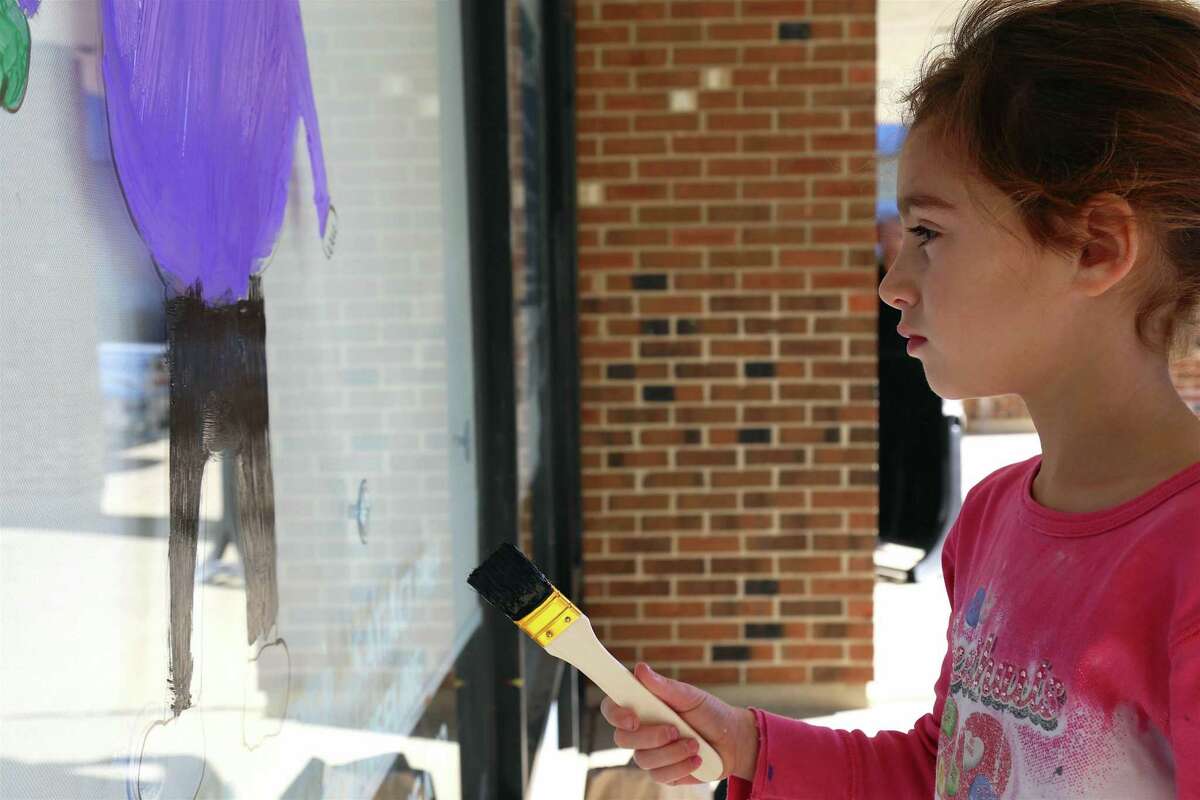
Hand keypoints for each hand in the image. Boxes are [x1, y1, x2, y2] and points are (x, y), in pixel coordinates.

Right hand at [599, 662, 759, 785]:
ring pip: (643, 759)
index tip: (632, 718)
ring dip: (672, 752)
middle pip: (622, 739)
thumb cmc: (710, 712)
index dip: (615, 714)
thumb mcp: (690, 696)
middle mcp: (641, 730)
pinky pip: (660, 775)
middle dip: (650, 736)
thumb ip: (664, 687)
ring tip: (694, 743)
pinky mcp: (663, 773)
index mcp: (643, 706)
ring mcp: (651, 753)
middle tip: (674, 730)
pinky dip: (681, 766)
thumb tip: (640, 669)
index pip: (612, 708)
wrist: (733, 740)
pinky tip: (697, 758)